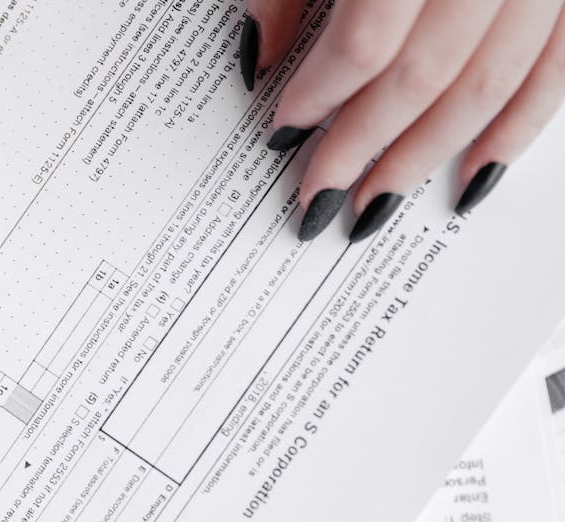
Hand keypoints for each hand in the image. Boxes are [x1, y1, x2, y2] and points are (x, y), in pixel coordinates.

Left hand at [241, 0, 564, 240]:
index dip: (318, 96)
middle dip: (361, 146)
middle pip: (422, 79)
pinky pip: (556, 72)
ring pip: (486, 87)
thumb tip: (258, 56)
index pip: (365, 46)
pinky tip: (472, 177)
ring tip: (373, 203)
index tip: (285, 129)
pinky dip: (515, 130)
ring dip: (425, 157)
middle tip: (317, 192)